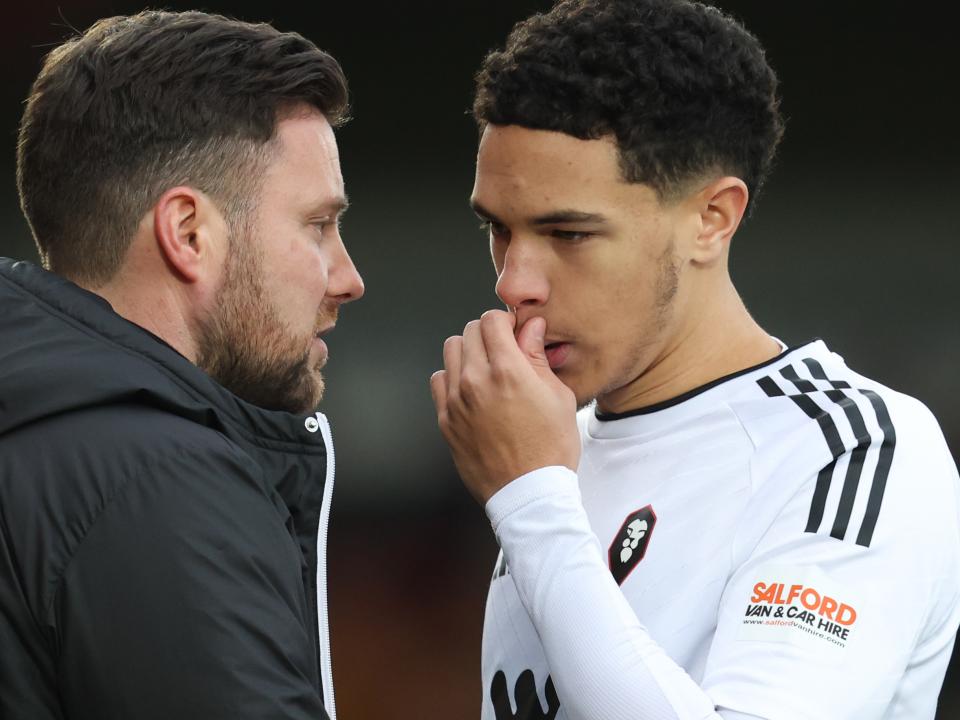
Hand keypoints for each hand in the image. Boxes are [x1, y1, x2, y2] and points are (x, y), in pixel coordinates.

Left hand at [430, 309, 579, 503]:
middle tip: (504, 350)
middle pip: (469, 331)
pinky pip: (439, 380)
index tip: (514, 332)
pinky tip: (472, 390)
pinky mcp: (445, 420)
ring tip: (487, 369)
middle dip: (488, 334)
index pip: (491, 319)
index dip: (505, 321)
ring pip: (451, 351)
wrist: (529, 493)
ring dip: (469, 352)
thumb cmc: (550, 449)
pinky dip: (453, 378)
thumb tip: (530, 327)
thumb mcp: (558, 396)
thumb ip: (538, 356)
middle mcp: (476, 381)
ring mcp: (456, 401)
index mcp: (508, 371)